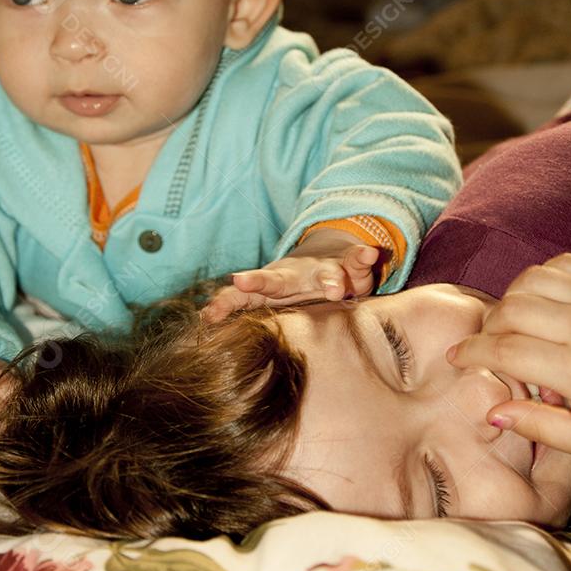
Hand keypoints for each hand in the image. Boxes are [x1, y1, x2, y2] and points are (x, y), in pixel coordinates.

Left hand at [202, 230, 379, 323]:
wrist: (328, 262)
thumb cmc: (293, 289)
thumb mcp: (268, 299)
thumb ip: (238, 303)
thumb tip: (202, 317)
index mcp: (271, 288)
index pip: (243, 297)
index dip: (226, 304)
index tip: (208, 314)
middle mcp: (292, 275)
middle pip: (275, 280)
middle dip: (259, 281)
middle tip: (242, 281)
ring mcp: (321, 268)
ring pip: (322, 272)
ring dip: (328, 279)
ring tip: (334, 288)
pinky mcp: (348, 264)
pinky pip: (356, 260)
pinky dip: (361, 257)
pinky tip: (368, 253)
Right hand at [447, 253, 570, 460]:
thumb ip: (546, 428)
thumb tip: (496, 412)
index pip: (502, 351)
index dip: (471, 352)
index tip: (458, 357)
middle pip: (509, 311)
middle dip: (487, 328)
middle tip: (484, 345)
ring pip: (530, 282)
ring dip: (512, 300)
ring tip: (512, 324)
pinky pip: (559, 265)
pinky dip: (541, 279)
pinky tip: (542, 302)